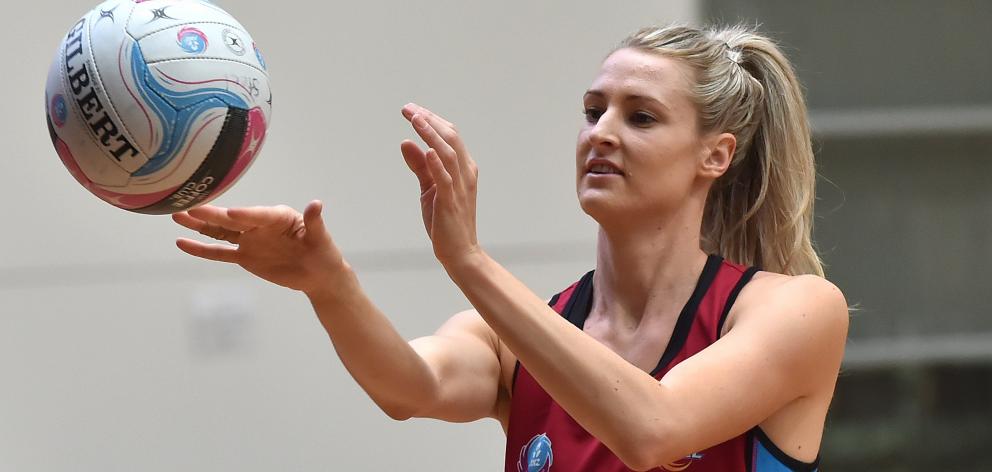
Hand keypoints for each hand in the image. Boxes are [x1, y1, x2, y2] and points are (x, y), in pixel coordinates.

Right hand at [172, 201, 348, 295]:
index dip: (246, 215)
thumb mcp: (321, 239)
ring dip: (199, 225)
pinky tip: (182, 243)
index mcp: (279, 217)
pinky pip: (220, 252)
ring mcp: (249, 240)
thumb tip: (316, 204)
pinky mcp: (244, 257)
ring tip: (176, 215)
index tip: (230, 214)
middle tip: (190, 206)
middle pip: (232, 220)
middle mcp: (259, 225)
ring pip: (220, 232)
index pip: (259, 215)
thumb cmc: (324, 252)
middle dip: (212, 215)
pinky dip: (201, 249)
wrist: (319, 274)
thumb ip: (315, 222)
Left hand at [400, 103, 480, 265]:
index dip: (431, 120)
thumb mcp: (429, 189)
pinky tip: (426, 149)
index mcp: (463, 168)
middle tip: (408, 108)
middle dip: (429, 120)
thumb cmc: (445, 221)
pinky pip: (445, 179)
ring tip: (415, 119)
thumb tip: (406, 143)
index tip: (411, 109)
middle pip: (450, 138)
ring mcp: (459, 187)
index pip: (449, 136)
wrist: (460, 253)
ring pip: (447, 153)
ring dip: (431, 134)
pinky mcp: (450, 202)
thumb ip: (420, 166)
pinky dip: (436, 163)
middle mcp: (465, 174)